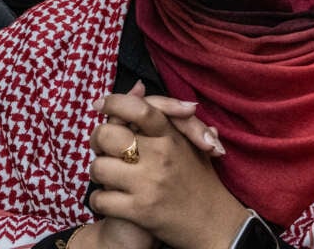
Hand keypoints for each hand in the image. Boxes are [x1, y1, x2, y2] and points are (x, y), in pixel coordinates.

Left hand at [88, 94, 248, 248]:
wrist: (215, 225)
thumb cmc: (201, 182)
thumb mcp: (189, 144)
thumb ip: (165, 115)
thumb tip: (139, 87)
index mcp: (171, 137)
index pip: (139, 109)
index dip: (114, 102)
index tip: (100, 104)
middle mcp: (159, 156)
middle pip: (107, 135)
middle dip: (98, 141)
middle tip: (102, 148)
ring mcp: (148, 184)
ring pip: (99, 167)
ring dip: (97, 172)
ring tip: (107, 177)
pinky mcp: (140, 211)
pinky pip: (101, 199)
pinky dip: (99, 201)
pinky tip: (108, 201)